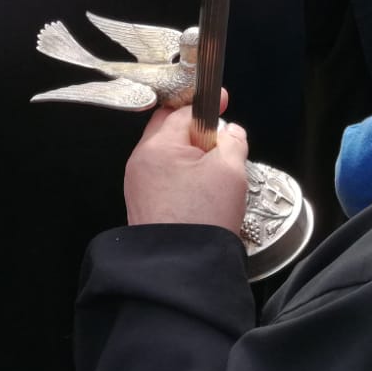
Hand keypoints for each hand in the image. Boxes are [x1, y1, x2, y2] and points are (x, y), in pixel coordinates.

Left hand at [123, 97, 247, 233]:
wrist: (182, 269)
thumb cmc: (203, 219)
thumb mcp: (230, 171)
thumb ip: (232, 142)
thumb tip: (231, 133)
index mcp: (157, 147)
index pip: (183, 111)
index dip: (207, 106)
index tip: (224, 101)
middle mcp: (140, 162)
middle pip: (169, 129)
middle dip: (197, 130)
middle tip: (221, 141)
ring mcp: (138, 185)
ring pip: (167, 155)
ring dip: (190, 155)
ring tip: (215, 172)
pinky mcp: (143, 205)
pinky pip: (164, 177)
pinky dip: (183, 176)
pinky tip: (201, 191)